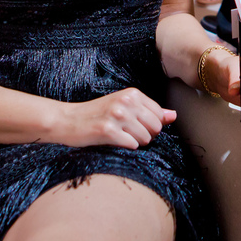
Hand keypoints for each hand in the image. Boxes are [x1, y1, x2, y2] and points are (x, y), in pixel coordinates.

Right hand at [62, 87, 177, 148]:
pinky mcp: (108, 131)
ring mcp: (117, 115)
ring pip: (145, 138)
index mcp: (132, 93)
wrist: (67, 120)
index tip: (136, 126)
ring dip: (135, 143)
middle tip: (128, 133)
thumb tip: (173, 116)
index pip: (160, 115)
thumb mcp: (124, 107)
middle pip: (156, 128)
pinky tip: (113, 141)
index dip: (152, 126)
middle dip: (146, 135)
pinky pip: (132, 145)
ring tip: (120, 136)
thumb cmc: (97, 114)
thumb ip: (150, 111)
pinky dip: (125, 147)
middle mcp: (126, 102)